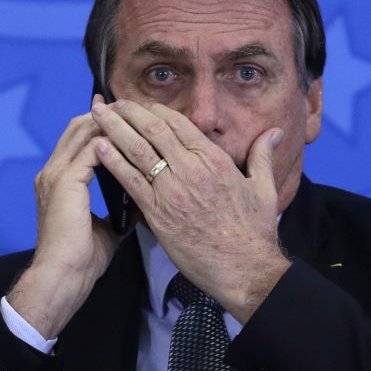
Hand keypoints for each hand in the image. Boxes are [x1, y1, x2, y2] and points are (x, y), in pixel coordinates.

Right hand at [7, 94, 120, 337]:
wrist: (63, 275)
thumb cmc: (82, 258)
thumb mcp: (104, 225)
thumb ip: (116, 207)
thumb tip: (139, 200)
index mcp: (57, 181)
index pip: (78, 141)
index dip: (101, 127)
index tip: (125, 119)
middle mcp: (52, 172)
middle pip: (78, 127)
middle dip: (106, 116)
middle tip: (133, 108)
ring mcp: (55, 174)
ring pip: (83, 132)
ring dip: (110, 123)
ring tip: (136, 118)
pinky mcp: (65, 181)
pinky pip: (91, 149)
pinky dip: (112, 142)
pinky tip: (132, 140)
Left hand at [91, 99, 291, 323]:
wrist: (244, 269)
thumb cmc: (254, 231)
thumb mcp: (263, 189)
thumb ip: (263, 156)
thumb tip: (274, 131)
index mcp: (214, 160)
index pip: (178, 124)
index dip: (155, 110)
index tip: (140, 104)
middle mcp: (190, 169)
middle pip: (153, 130)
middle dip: (129, 112)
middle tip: (110, 102)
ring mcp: (172, 191)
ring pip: (137, 150)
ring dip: (114, 129)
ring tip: (96, 114)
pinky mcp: (158, 213)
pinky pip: (131, 181)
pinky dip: (113, 161)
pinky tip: (98, 147)